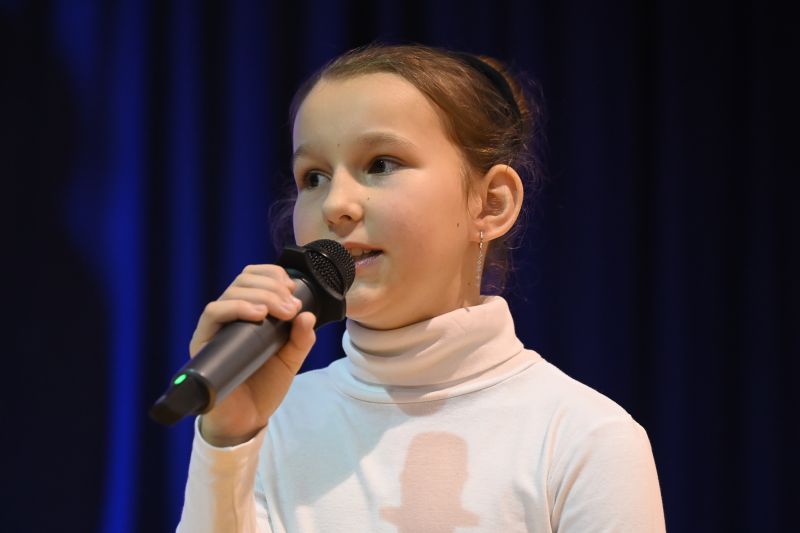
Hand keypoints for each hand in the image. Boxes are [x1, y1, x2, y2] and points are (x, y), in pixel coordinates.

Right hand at [188, 264, 316, 446]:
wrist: (247, 420)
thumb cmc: (264, 387)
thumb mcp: (290, 359)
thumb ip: (301, 338)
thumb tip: (308, 314)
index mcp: (247, 314)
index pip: (252, 278)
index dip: (272, 274)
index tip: (293, 288)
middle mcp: (228, 317)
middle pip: (243, 281)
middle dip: (272, 288)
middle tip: (292, 307)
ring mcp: (214, 329)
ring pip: (230, 293)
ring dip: (261, 295)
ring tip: (282, 311)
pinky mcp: (203, 343)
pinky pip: (212, 314)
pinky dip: (236, 307)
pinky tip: (257, 314)